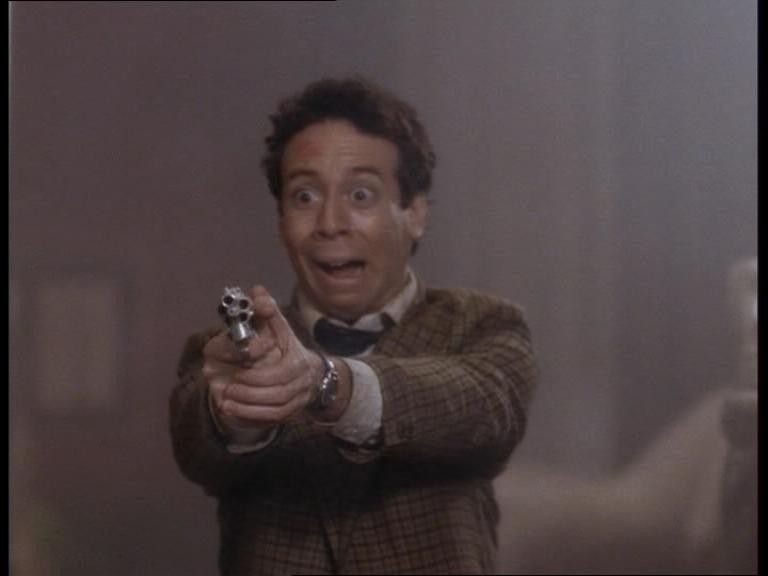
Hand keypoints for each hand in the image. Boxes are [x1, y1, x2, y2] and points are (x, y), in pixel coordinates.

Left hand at [203, 285, 323, 427]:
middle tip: (228, 388)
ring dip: (249, 407)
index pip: (280, 374)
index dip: (257, 377)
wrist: (313, 375)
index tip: (236, 374)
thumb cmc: (288, 347)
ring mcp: (299, 400)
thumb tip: (256, 290)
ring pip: (275, 409)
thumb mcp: (279, 326)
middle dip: (250, 393)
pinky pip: (274, 419)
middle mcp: (302, 382)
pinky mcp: (293, 413)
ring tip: (226, 402)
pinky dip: (253, 417)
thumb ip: (267, 310)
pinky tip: (233, 411)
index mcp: (298, 361)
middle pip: (277, 394)